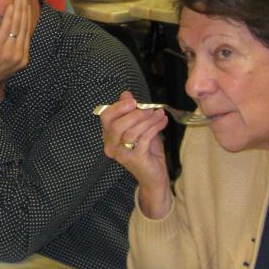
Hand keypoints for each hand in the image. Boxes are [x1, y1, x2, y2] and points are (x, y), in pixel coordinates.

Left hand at [0, 0, 35, 99]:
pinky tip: (10, 5)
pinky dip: (9, 16)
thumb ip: (8, 48)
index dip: (27, 15)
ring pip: (17, 25)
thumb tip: (8, 31)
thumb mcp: (2, 60)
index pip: (26, 32)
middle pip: (24, 26)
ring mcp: (9, 53)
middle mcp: (19, 55)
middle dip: (25, 8)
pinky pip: (6, 29)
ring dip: (19, 8)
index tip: (26, 3)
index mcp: (22, 58)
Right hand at [97, 91, 169, 214]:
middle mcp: (111, 146)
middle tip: (150, 109)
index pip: (106, 117)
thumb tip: (126, 94)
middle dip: (135, 114)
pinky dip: (154, 127)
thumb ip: (131, 112)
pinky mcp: (135, 159)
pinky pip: (144, 139)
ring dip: (148, 120)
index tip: (133, 101)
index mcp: (109, 136)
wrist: (154, 175)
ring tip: (159, 115)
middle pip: (117, 125)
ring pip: (131, 132)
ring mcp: (122, 154)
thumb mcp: (138, 127)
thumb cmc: (146, 150)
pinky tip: (162, 122)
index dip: (118, 107)